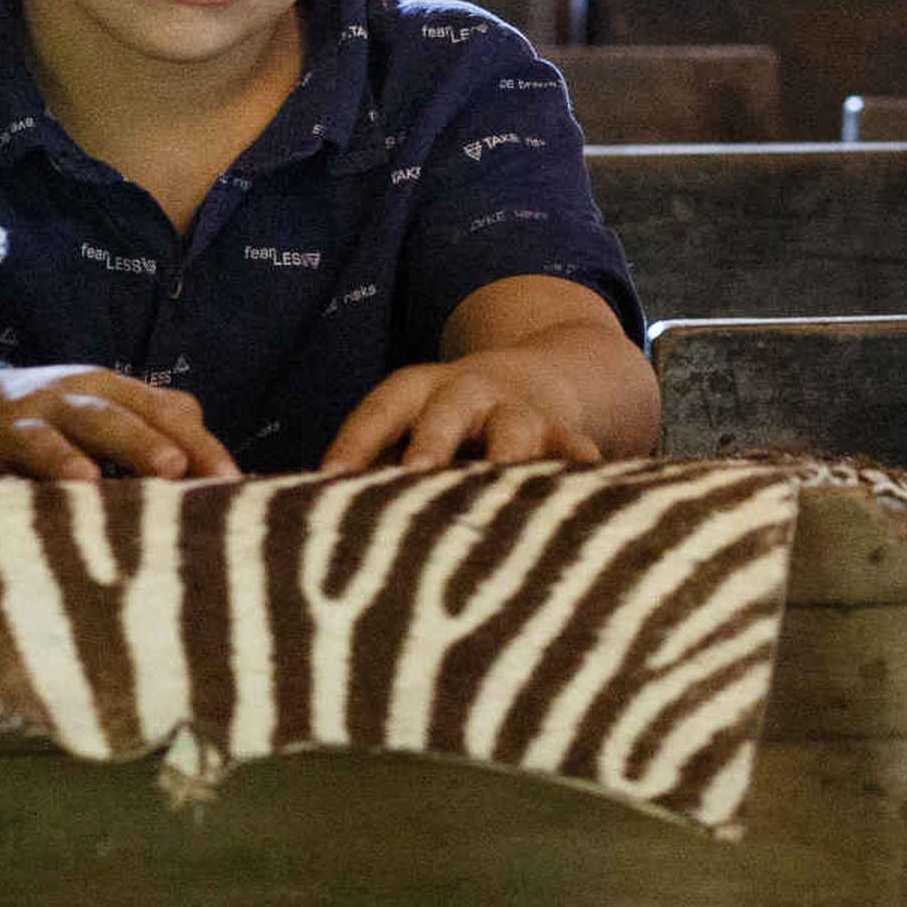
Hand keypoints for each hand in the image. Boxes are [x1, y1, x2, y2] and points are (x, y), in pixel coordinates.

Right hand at [0, 363, 240, 482]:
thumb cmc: (61, 423)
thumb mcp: (114, 415)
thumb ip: (168, 432)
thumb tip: (231, 476)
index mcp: (108, 392)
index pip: (162, 411)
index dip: (197, 443)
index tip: (230, 481)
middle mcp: (64, 400)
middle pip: (106, 417)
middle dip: (139, 440)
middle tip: (172, 467)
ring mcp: (14, 423)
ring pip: (40, 438)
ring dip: (61, 457)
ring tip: (86, 481)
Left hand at [320, 353, 612, 473]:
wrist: (535, 378)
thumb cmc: (444, 428)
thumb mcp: (409, 428)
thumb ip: (374, 467)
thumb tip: (315, 527)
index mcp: (417, 391)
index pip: (380, 410)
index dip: (356, 441)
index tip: (330, 477)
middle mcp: (468, 394)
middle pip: (446, 412)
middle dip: (432, 442)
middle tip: (416, 474)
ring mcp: (519, 411)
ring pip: (514, 430)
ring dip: (507, 458)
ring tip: (504, 489)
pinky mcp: (562, 433)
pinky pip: (573, 450)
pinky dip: (580, 470)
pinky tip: (590, 492)